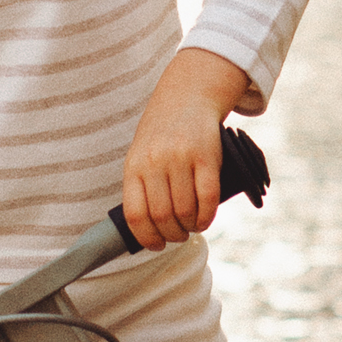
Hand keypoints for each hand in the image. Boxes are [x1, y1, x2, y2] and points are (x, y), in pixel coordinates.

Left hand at [121, 50, 251, 248]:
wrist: (187, 96)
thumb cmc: (163, 134)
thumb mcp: (141, 155)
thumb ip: (141, 186)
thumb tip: (146, 229)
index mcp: (134, 166)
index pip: (135, 215)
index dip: (146, 238)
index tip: (156, 245)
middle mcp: (155, 162)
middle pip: (162, 217)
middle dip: (172, 235)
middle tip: (179, 236)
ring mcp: (181, 159)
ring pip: (185, 211)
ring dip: (191, 227)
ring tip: (193, 226)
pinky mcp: (207, 156)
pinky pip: (207, 198)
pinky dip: (207, 216)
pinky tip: (205, 219)